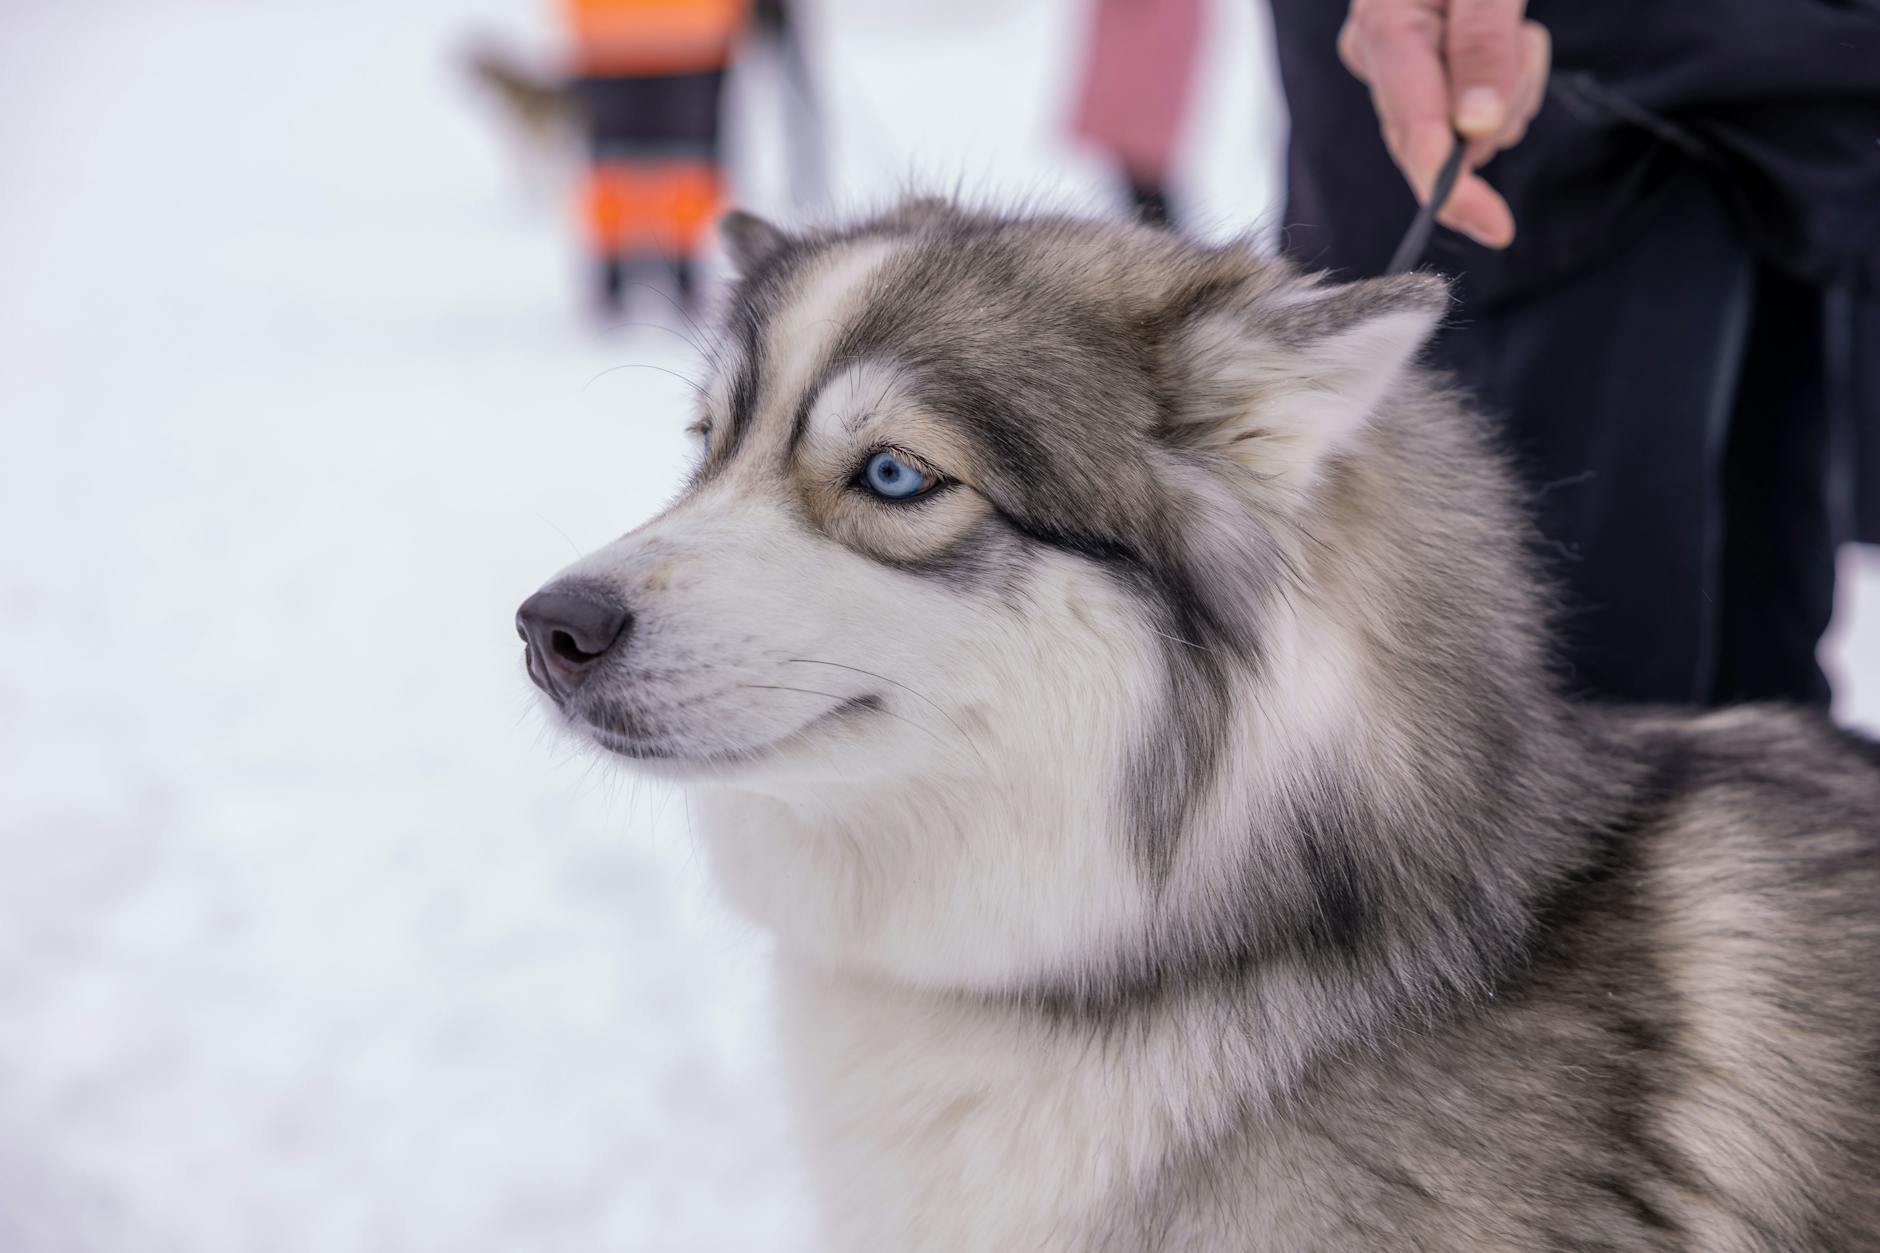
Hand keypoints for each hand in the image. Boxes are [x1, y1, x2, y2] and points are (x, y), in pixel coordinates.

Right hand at [1338, 0, 1549, 247]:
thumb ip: (1484, 43)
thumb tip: (1476, 130)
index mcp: (1384, 28)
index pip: (1414, 130)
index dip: (1452, 187)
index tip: (1494, 226)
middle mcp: (1378, 55)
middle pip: (1437, 138)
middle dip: (1497, 113)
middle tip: (1525, 40)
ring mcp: (1397, 65)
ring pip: (1467, 126)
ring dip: (1512, 90)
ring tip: (1516, 24)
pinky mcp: (1422, 70)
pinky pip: (1475, 108)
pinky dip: (1507, 81)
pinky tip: (1507, 34)